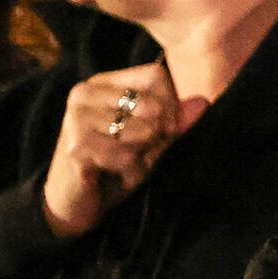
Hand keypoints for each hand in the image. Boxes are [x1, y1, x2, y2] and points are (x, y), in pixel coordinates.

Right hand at [43, 60, 204, 238]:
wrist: (76, 203)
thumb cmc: (116, 164)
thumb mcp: (153, 140)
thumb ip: (177, 120)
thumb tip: (202, 103)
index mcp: (103, 83)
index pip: (155, 75)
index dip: (171, 104)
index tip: (163, 128)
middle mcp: (84, 93)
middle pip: (152, 105)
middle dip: (158, 135)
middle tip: (139, 151)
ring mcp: (75, 118)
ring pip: (143, 131)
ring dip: (144, 156)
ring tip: (124, 162)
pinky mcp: (75, 146)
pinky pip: (127, 156)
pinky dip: (131, 171)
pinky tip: (113, 174)